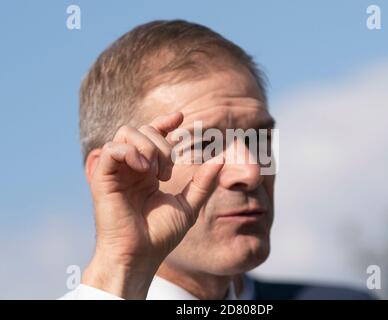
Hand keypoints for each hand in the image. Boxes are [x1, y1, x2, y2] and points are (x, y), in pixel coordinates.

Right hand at [81, 112, 222, 298]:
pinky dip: (130, 152)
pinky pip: (111, 149)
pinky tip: (144, 169)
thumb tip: (220, 159)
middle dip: (161, 142)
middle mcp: (131, 168)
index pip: (152, 135)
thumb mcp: (188, 205)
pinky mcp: (103, 177)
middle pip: (142, 129)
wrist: (140, 255)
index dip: (164, 122)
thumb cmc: (161, 235)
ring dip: (147, 146)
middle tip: (168, 171)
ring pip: (126, 133)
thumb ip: (203, 182)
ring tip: (156, 172)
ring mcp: (116, 171)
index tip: (181, 117)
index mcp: (147, 172)